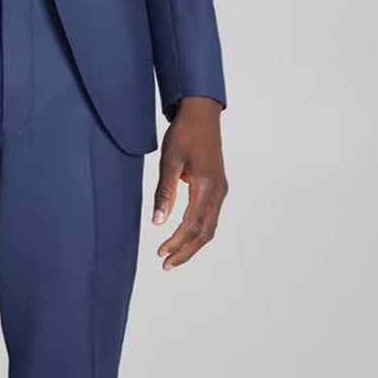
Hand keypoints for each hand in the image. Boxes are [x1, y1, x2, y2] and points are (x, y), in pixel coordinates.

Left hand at [151, 97, 226, 269]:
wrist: (201, 113)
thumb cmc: (184, 133)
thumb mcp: (169, 161)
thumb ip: (164, 193)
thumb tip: (157, 222)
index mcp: (207, 186)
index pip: (192, 224)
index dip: (177, 242)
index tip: (161, 254)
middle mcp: (218, 191)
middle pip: (205, 232)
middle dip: (186, 251)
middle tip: (166, 264)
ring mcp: (220, 189)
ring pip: (210, 226)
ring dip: (192, 243)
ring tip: (173, 255)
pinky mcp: (217, 186)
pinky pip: (209, 215)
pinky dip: (198, 230)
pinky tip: (184, 235)